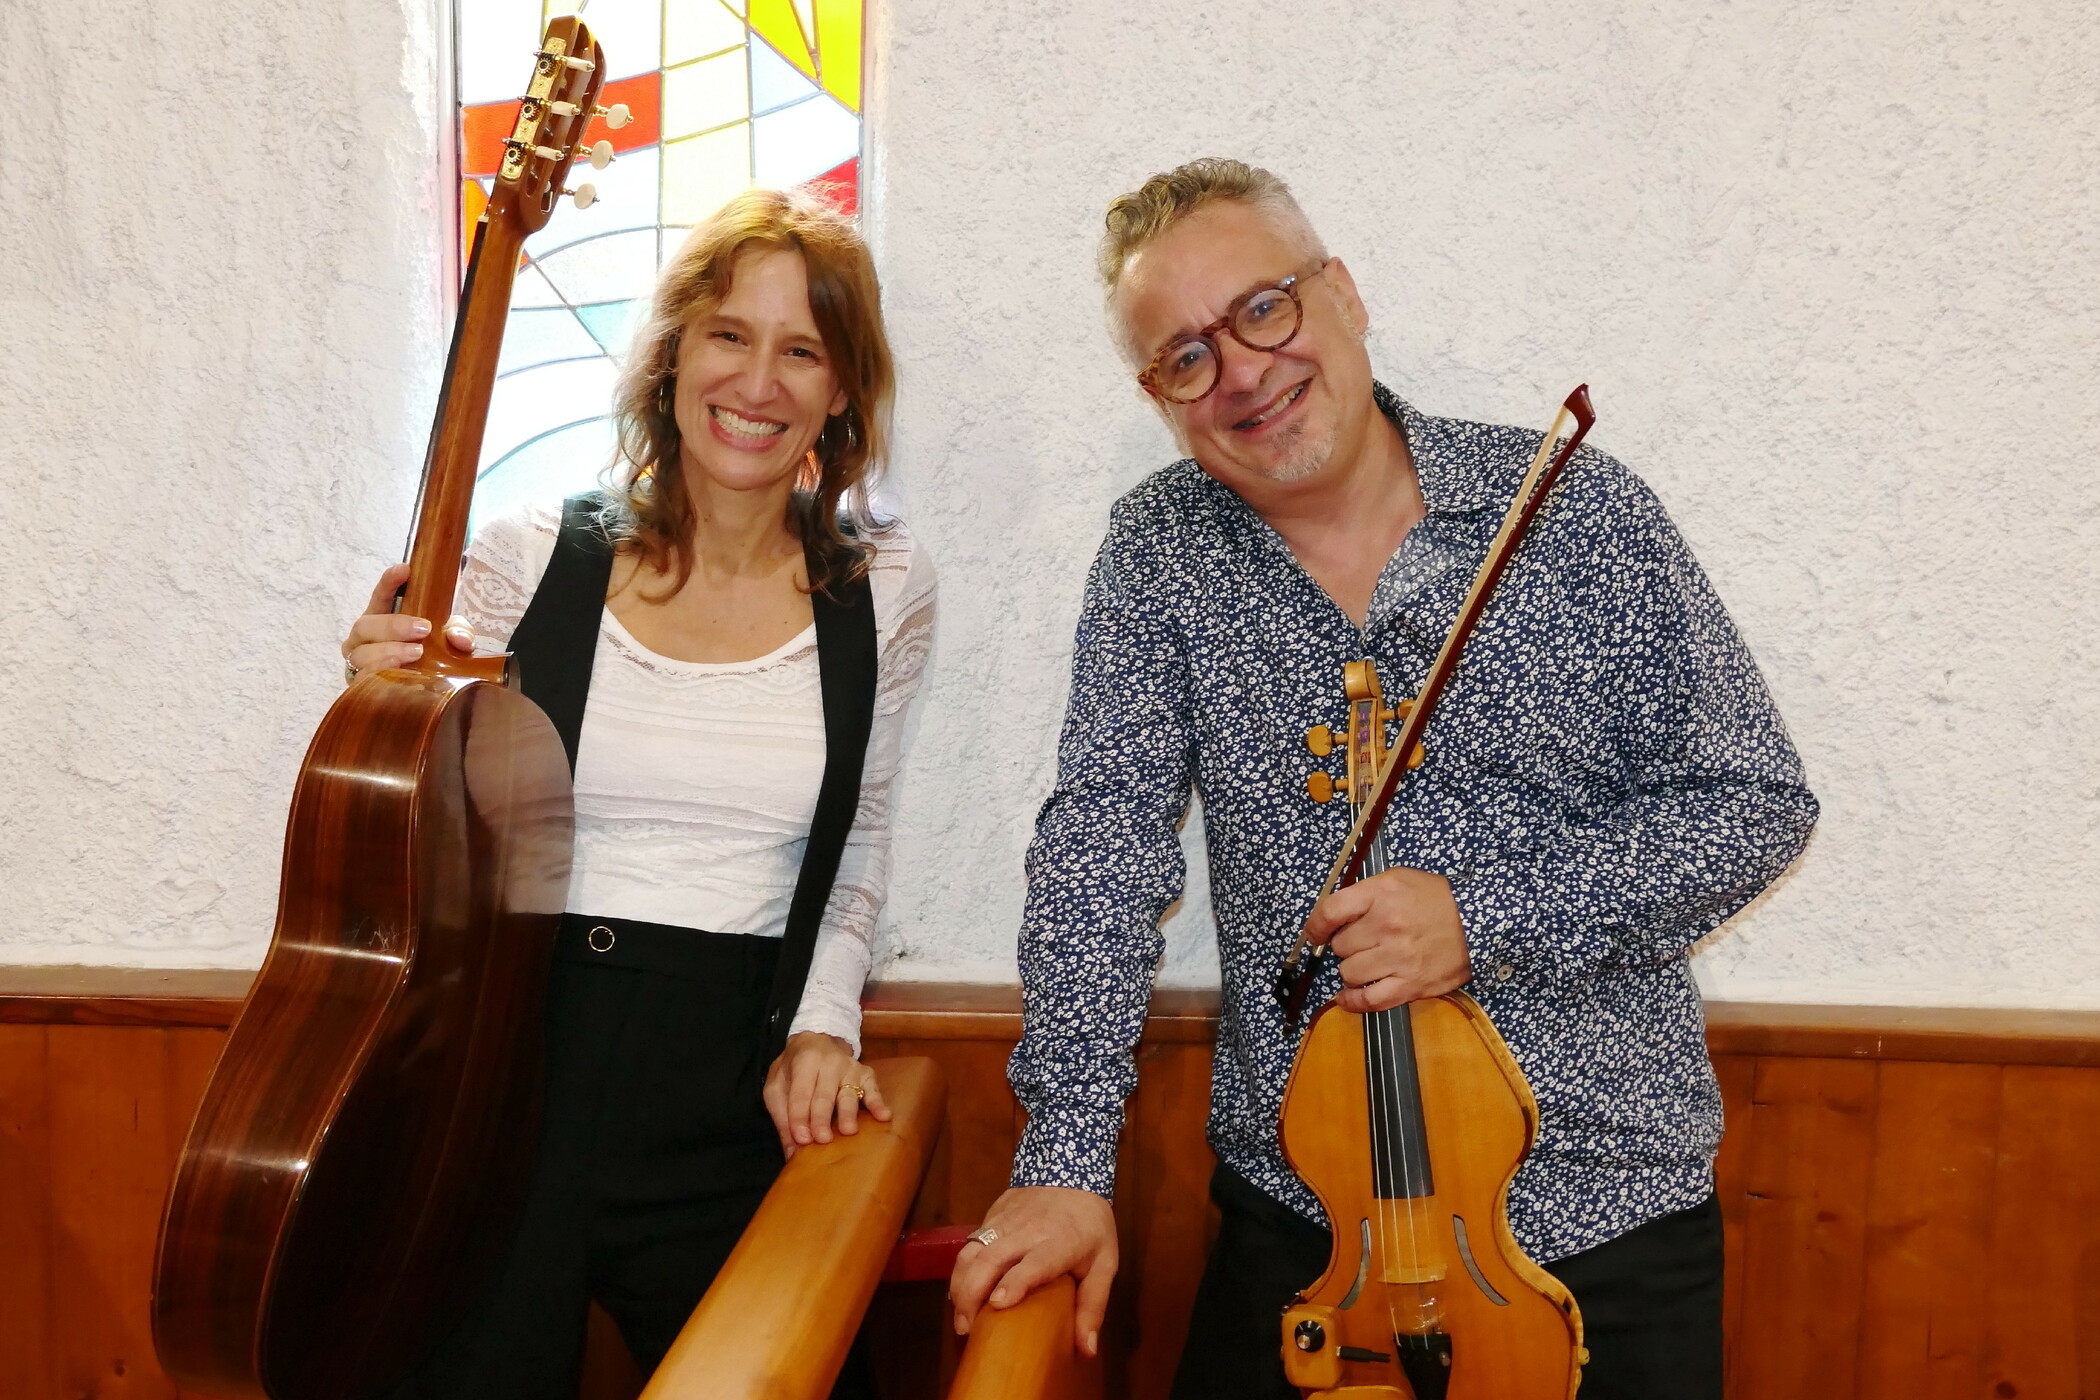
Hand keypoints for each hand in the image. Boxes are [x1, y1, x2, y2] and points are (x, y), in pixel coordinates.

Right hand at [340, 563, 474, 677]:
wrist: (415, 690)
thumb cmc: (425, 655)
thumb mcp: (444, 638)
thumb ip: (456, 631)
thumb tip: (460, 638)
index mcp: (380, 617)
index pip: (379, 595)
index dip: (388, 582)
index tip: (405, 570)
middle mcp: (363, 638)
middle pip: (365, 625)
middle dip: (393, 626)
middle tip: (423, 629)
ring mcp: (357, 661)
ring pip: (362, 654)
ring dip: (388, 652)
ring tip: (416, 654)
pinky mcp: (358, 686)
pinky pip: (362, 681)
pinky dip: (380, 674)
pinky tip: (399, 674)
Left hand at [761, 1032, 889, 1159]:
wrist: (815, 1041)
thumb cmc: (793, 1069)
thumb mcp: (777, 1086)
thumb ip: (782, 1118)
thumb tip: (791, 1153)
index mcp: (804, 1061)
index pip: (801, 1093)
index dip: (799, 1116)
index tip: (801, 1139)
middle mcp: (829, 1062)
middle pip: (824, 1094)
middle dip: (822, 1118)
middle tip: (822, 1140)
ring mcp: (850, 1067)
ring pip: (849, 1093)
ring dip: (848, 1113)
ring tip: (848, 1131)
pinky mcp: (866, 1074)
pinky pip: (873, 1089)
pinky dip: (878, 1102)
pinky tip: (883, 1116)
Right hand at [948, 1185, 1117, 1358]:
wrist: (1071, 1169)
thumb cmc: (1090, 1225)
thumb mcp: (1104, 1263)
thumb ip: (1093, 1305)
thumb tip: (1087, 1350)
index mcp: (1060, 1242)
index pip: (1034, 1262)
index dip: (1015, 1282)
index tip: (998, 1304)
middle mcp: (1028, 1230)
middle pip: (991, 1258)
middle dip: (973, 1292)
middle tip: (966, 1328)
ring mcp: (1005, 1221)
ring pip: (972, 1250)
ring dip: (960, 1283)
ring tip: (959, 1315)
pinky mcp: (990, 1215)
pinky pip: (969, 1243)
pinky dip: (960, 1269)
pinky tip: (959, 1292)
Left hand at [1303, 866, 1471, 1012]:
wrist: (1478, 922)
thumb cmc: (1435, 899)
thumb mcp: (1398, 880)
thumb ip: (1364, 894)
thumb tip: (1331, 917)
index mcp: (1381, 895)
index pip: (1330, 912)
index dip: (1315, 926)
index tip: (1315, 934)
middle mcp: (1386, 926)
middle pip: (1340, 946)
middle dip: (1345, 945)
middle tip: (1362, 943)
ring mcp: (1398, 958)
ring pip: (1349, 972)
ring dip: (1352, 970)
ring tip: (1367, 963)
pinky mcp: (1410, 985)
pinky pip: (1368, 1000)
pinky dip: (1352, 1002)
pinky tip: (1345, 998)